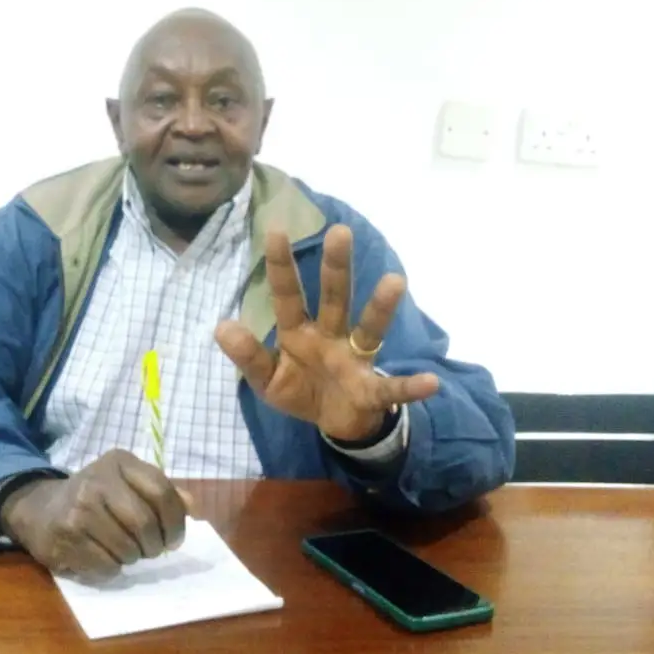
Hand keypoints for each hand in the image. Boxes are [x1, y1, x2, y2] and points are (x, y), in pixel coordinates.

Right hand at [0, 449, 189, 580]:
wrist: (39, 509)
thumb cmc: (95, 497)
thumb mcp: (127, 482)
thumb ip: (160, 492)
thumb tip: (191, 507)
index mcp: (119, 462)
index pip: (162, 492)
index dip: (175, 522)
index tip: (175, 539)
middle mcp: (97, 481)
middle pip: (145, 523)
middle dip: (155, 545)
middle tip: (151, 551)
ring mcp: (78, 510)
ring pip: (127, 549)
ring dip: (133, 558)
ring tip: (124, 550)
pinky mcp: (65, 539)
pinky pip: (106, 566)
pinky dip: (112, 569)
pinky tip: (102, 557)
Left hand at [215, 225, 439, 441]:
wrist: (336, 423)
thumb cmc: (301, 390)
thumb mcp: (267, 379)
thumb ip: (248, 356)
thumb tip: (221, 326)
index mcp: (300, 332)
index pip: (288, 296)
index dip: (282, 266)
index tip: (275, 230)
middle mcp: (331, 336)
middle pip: (335, 298)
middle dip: (337, 267)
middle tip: (339, 232)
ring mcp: (354, 360)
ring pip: (369, 329)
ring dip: (381, 307)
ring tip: (395, 280)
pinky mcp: (372, 390)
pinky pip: (393, 388)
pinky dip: (411, 387)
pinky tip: (432, 382)